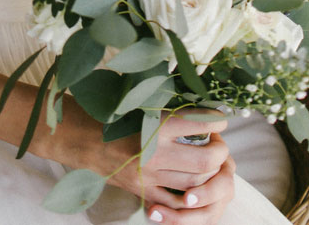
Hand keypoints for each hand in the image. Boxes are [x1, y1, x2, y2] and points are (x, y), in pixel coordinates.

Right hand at [108, 111, 234, 224]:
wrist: (88, 141)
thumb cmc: (118, 117)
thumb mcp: (143, 105)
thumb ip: (171, 108)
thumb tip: (203, 106)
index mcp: (154, 126)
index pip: (197, 124)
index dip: (215, 121)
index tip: (220, 119)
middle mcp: (154, 153)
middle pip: (203, 160)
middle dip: (219, 152)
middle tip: (220, 144)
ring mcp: (150, 176)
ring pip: (194, 184)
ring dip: (209, 174)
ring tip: (210, 162)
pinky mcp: (145, 192)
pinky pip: (176, 202)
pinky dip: (190, 196)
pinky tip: (196, 184)